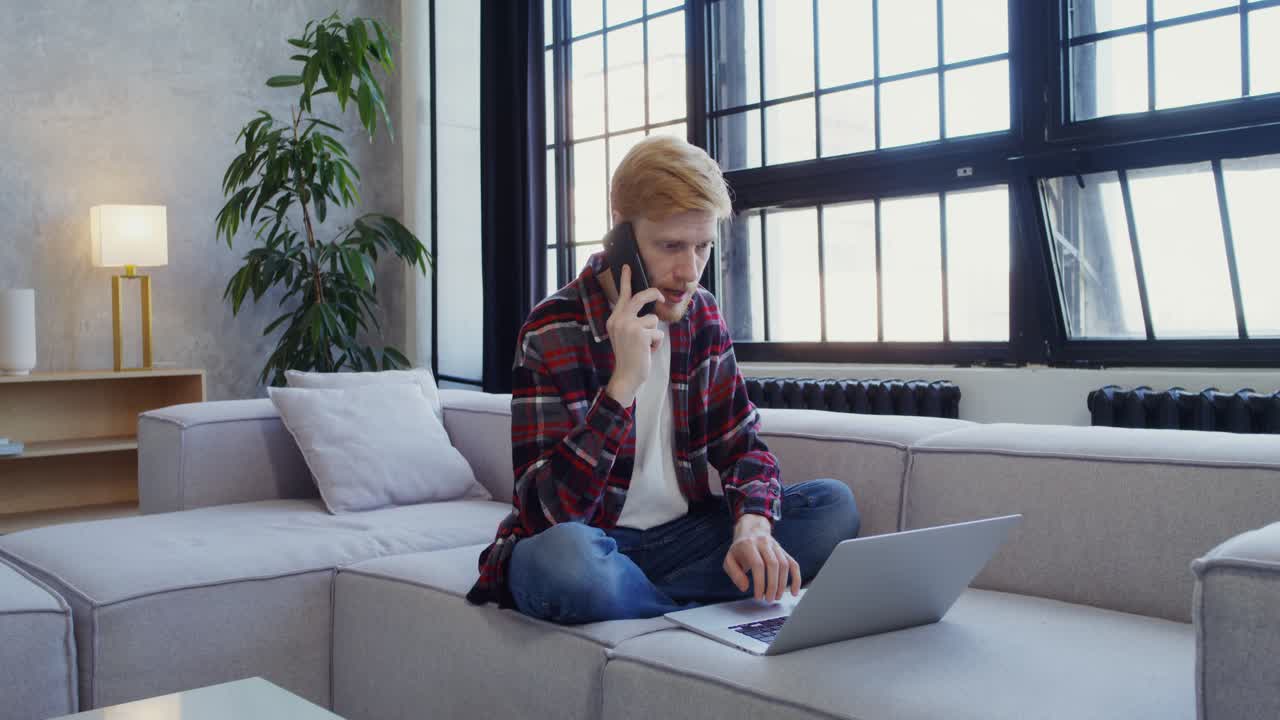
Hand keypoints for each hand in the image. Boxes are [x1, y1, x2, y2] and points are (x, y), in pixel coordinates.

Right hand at [605, 265, 663, 405]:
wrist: (626, 376)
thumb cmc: (629, 356)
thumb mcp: (625, 336)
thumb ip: (631, 321)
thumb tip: (648, 311)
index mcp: (614, 319)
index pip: (622, 296)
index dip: (625, 280)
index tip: (627, 266)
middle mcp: (619, 319)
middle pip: (640, 297)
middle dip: (653, 294)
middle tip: (661, 295)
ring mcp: (629, 325)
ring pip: (653, 319)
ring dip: (654, 334)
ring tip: (645, 346)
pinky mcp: (640, 333)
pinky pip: (658, 333)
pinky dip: (656, 344)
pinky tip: (647, 352)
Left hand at [723, 514, 800, 601]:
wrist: (750, 532)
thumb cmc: (739, 550)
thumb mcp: (729, 560)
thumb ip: (734, 574)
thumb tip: (745, 587)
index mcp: (749, 545)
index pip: (758, 565)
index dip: (760, 583)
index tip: (758, 596)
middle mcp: (764, 543)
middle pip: (773, 564)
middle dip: (773, 585)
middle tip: (769, 599)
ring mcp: (776, 546)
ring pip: (784, 565)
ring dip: (782, 584)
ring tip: (776, 597)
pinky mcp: (783, 551)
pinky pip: (793, 564)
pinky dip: (796, 578)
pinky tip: (794, 591)